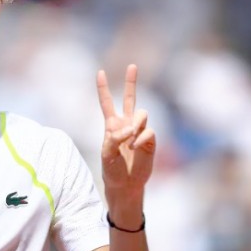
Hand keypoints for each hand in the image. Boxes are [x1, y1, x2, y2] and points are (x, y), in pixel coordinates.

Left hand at [96, 64, 154, 201]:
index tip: (100, 72)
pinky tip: (135, 148)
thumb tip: (128, 129)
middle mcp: (126, 124)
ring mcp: (139, 131)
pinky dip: (140, 138)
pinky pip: (148, 130)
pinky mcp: (150, 139)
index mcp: (111, 125)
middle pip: (130, 98)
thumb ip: (114, 138)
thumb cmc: (111, 169)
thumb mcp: (106, 153)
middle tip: (132, 66)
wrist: (125, 184)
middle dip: (131, 81)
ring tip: (130, 138)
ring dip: (136, 123)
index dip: (103, 88)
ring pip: (142, 113)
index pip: (107, 102)